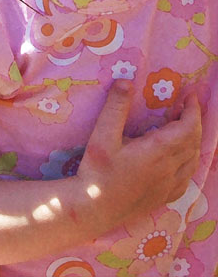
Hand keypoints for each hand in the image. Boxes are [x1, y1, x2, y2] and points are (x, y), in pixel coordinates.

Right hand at [76, 79, 201, 234]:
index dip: (192, 111)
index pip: (188, 128)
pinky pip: (187, 176)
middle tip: (187, 106)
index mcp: (158, 151)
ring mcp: (169, 185)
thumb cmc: (97, 171)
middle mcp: (169, 168)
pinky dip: (190, 161)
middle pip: (194, 142)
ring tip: (184, 127)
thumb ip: (115, 108)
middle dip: (195, 122)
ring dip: (194, 141)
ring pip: (193, 160)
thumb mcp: (101, 136)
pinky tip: (180, 159)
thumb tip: (126, 82)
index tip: (190, 96)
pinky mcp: (165, 197)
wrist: (95, 209)